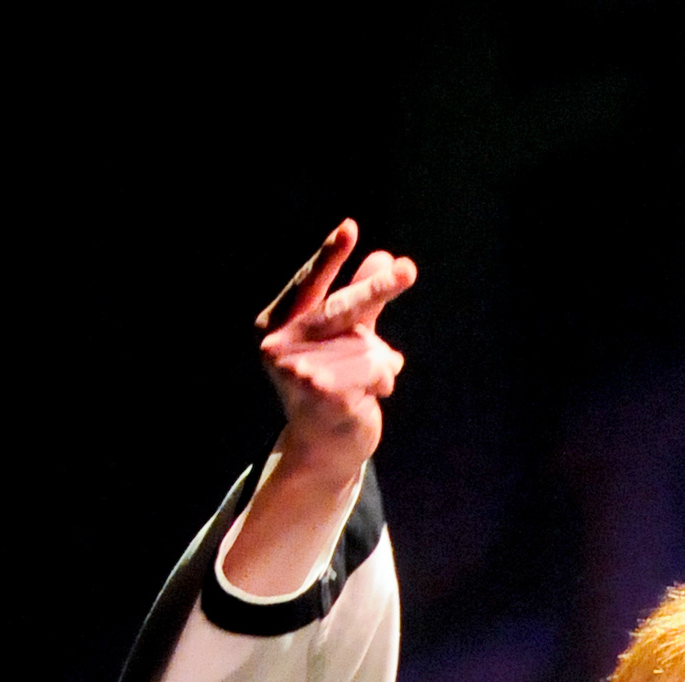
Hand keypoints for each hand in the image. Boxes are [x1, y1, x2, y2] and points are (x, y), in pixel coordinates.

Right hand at [256, 219, 416, 488]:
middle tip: (409, 270)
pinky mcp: (326, 395)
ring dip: (380, 363)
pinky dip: (384, 380)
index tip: (350, 228)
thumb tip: (384, 256)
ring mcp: (301, 372)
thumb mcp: (344, 337)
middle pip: (340, 308)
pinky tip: (370, 396)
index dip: (329, 257)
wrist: (324, 450)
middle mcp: (280, 346)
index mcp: (276, 325)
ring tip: (370, 383)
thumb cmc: (333, 388)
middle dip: (378, 289)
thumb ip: (361, 298)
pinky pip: (376, 369)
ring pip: (366, 344)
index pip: (308, 284)